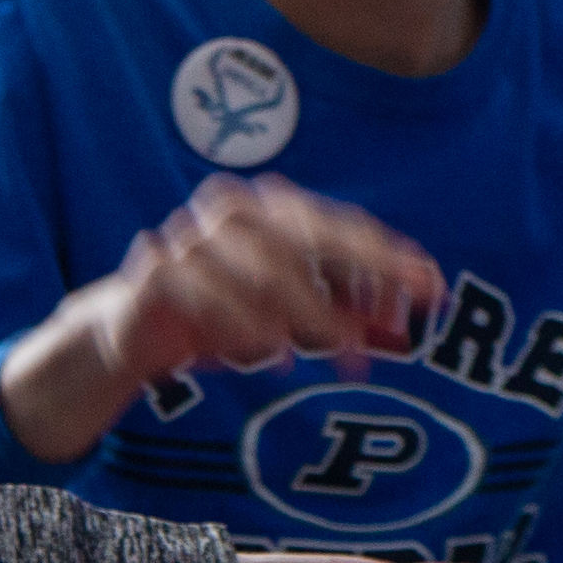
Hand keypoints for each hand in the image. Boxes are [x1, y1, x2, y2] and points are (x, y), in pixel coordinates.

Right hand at [0, 176, 441, 469]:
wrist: (131, 330)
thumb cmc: (223, 314)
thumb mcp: (289, 313)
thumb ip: (343, 307)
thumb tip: (408, 314)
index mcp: (270, 209)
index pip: (339, 225)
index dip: (387, 255)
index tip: (431, 286)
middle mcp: (232, 211)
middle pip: (307, 237)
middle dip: (357, 279)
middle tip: (391, 325)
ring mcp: (190, 236)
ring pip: (259, 264)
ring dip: (306, 310)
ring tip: (339, 349)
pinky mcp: (155, 270)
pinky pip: (206, 290)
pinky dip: (242, 321)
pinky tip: (271, 352)